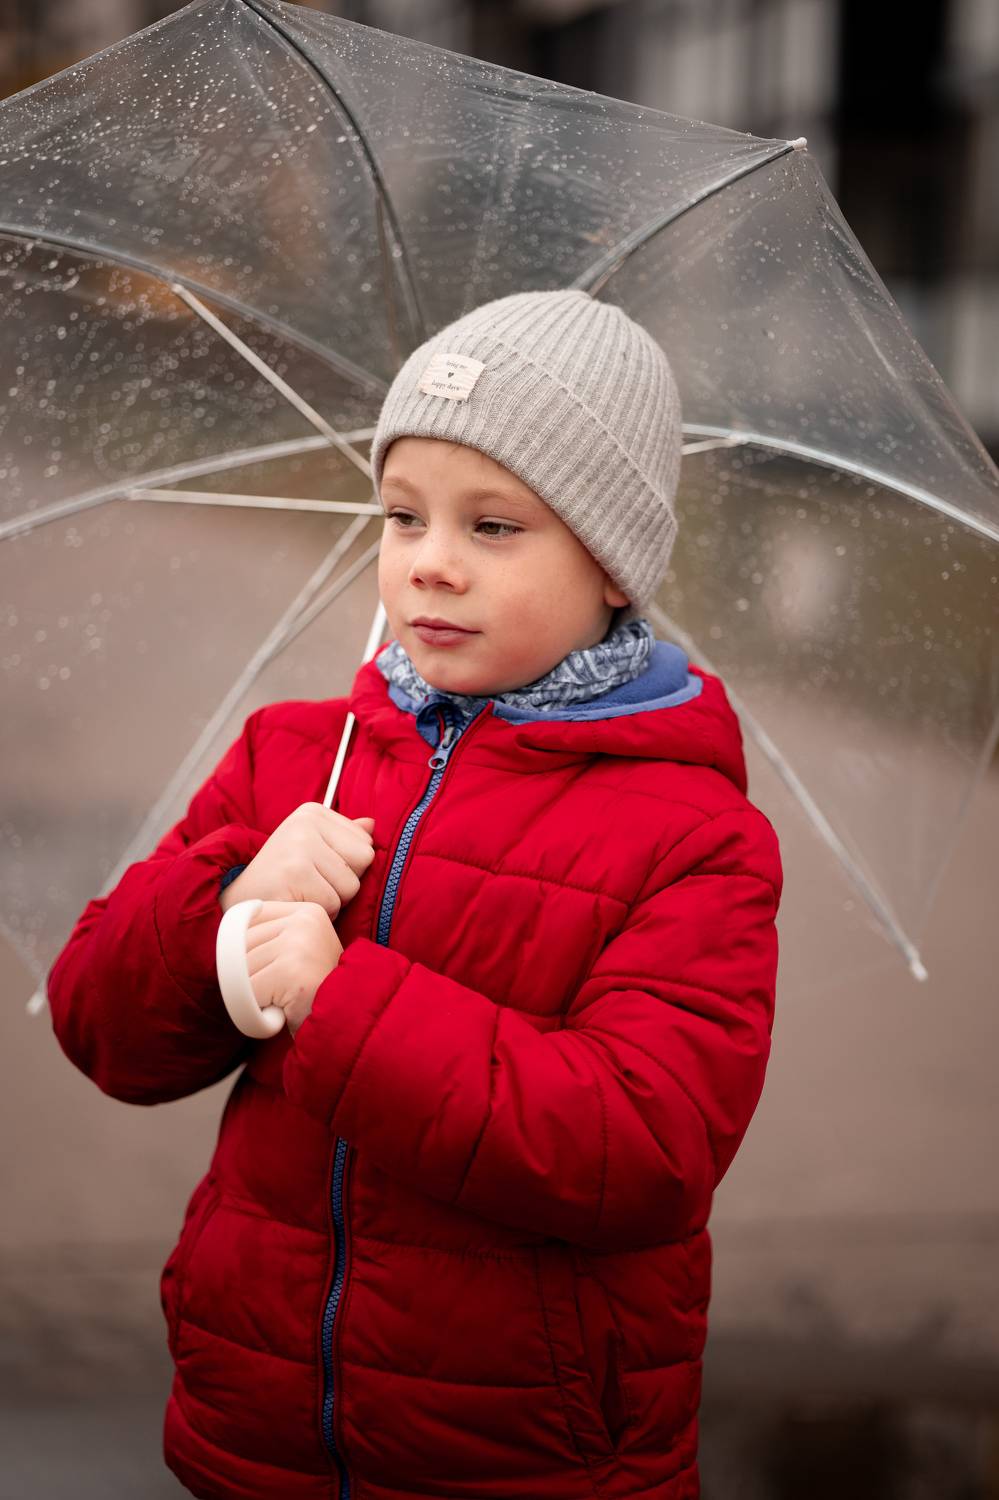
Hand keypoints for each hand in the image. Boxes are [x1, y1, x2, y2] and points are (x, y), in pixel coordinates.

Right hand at [220, 803, 374, 917]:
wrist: (238, 902)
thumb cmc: (282, 877)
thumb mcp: (313, 849)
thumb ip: (344, 837)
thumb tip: (373, 825)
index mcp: (313, 812)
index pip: (366, 844)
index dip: (348, 867)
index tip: (317, 868)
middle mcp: (305, 822)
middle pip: (364, 861)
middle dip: (344, 883)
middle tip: (311, 884)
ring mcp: (299, 845)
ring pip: (351, 886)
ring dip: (332, 901)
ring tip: (303, 894)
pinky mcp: (295, 872)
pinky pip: (333, 904)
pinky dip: (318, 913)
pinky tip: (295, 903)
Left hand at [244, 900, 343, 1036]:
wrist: (344, 1023)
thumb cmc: (314, 991)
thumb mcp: (298, 950)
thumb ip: (271, 935)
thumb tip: (226, 933)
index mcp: (308, 911)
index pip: (250, 918)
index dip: (250, 949)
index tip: (271, 968)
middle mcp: (305, 921)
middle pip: (243, 943)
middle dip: (251, 973)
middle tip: (280, 988)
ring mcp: (300, 944)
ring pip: (242, 967)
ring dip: (254, 992)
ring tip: (283, 997)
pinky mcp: (292, 971)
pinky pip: (249, 989)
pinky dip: (257, 1007)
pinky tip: (282, 1008)